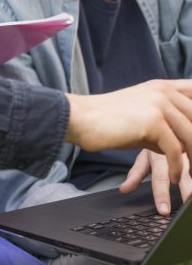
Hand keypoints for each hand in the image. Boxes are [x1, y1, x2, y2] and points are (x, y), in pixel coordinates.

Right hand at [65, 79, 191, 183]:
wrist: (83, 118)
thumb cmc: (110, 120)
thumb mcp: (142, 114)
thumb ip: (166, 122)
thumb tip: (185, 144)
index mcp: (161, 86)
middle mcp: (163, 91)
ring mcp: (159, 104)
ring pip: (191, 136)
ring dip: (191, 161)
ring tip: (188, 177)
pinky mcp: (153, 121)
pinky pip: (176, 150)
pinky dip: (177, 168)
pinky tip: (173, 177)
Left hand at [120, 150, 191, 214]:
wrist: (168, 127)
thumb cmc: (157, 146)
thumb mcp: (145, 159)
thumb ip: (136, 174)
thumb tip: (123, 190)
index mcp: (160, 158)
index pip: (160, 179)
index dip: (162, 195)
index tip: (163, 211)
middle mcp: (176, 156)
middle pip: (183, 177)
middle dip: (186, 193)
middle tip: (186, 212)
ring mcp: (187, 156)